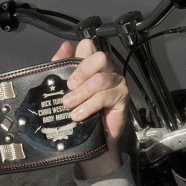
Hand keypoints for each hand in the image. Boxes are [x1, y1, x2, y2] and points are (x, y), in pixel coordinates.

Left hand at [53, 39, 127, 177]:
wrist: (92, 139)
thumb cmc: (81, 112)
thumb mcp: (67, 89)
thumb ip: (63, 67)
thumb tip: (65, 46)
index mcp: (94, 64)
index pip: (89, 47)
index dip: (78, 57)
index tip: (68, 77)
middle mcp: (108, 69)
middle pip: (99, 58)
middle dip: (82, 72)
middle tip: (69, 88)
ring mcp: (117, 81)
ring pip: (100, 79)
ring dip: (82, 93)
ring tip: (70, 105)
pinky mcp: (122, 96)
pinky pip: (105, 96)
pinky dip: (89, 105)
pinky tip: (79, 114)